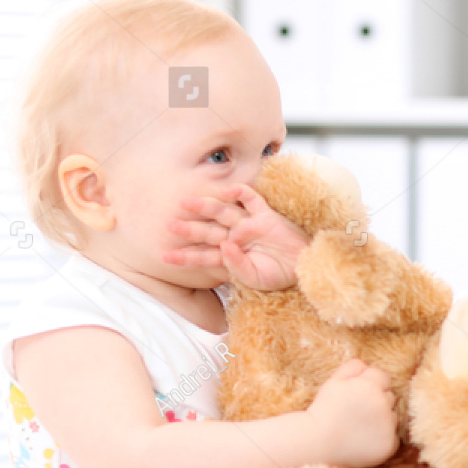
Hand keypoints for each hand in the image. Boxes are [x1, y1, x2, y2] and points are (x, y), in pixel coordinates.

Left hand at [165, 184, 309, 290]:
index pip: (203, 255)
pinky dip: (240, 193)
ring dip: (205, 206)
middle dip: (189, 228)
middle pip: (208, 230)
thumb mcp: (253, 278)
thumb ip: (237, 265)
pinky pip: (251, 199)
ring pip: (223, 211)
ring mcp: (249, 225)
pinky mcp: (265, 216)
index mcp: (230, 256)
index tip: (166, 256)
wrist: (302, 268)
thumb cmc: (277, 276)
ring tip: (185, 202)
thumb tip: (224, 246)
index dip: (185, 255)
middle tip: (168, 223)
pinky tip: (227, 189)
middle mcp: (236, 238)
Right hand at [307, 359, 397, 467]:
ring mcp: (388, 425)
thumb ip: (352, 367)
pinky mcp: (389, 444)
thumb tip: (366, 365)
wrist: (318, 442)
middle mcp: (384, 404)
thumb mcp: (333, 381)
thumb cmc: (324, 410)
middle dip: (377, 401)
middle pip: (389, 397)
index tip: (358, 394)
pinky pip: (392, 437)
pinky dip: (382, 438)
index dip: (371, 384)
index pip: (383, 377)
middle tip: (356, 412)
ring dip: (381, 419)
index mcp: (371, 385)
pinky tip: (364, 440)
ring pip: (392, 417)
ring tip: (358, 427)